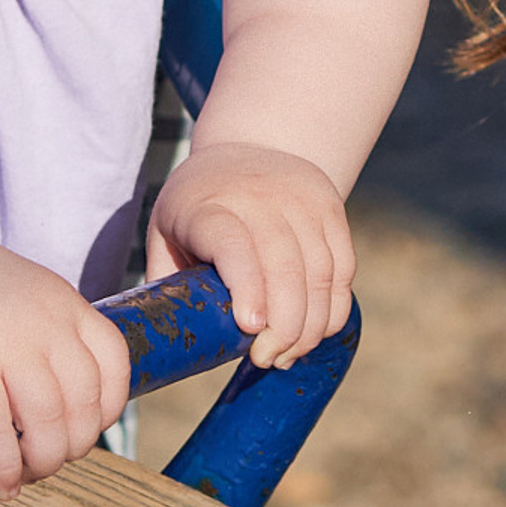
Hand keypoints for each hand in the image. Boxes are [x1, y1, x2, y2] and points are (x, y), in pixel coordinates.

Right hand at [0, 239, 130, 498]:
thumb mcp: (30, 299)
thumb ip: (53, 340)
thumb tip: (67, 417)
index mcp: (65, 304)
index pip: (115, 364)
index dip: (108, 411)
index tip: (84, 430)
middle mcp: (44, 322)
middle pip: (83, 404)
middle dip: (71, 448)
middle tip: (45, 461)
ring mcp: (6, 344)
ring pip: (48, 423)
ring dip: (41, 463)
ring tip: (21, 474)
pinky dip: (3, 467)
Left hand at [146, 143, 352, 369]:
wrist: (245, 147)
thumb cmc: (196, 208)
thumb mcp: (165, 234)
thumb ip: (166, 284)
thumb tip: (163, 346)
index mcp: (209, 204)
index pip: (233, 244)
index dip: (247, 287)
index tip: (252, 330)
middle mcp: (258, 194)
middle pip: (285, 267)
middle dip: (284, 327)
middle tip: (267, 359)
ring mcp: (300, 197)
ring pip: (321, 273)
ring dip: (310, 327)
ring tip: (288, 353)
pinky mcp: (330, 204)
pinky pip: (343, 268)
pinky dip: (333, 309)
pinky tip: (314, 331)